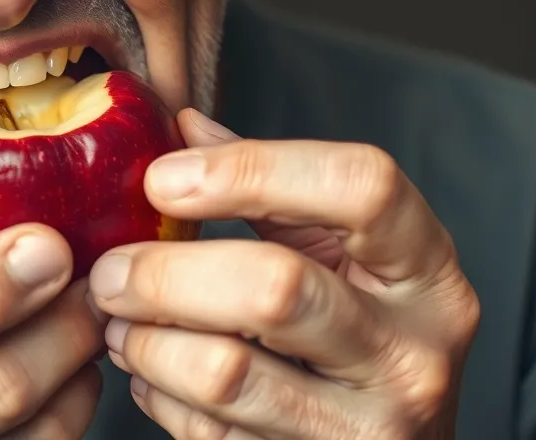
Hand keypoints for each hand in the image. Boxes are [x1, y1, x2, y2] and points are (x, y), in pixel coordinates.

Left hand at [90, 109, 480, 438]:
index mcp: (426, 268)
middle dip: (166, 274)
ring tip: (114, 320)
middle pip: (276, 287)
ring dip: (146, 343)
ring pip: (227, 371)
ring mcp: (374, 426)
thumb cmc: (355, 334)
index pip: (362, 187)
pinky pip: (214, 433)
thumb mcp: (334, 254)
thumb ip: (268, 191)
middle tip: (109, 269)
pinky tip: (149, 373)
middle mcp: (416, 349)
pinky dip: (160, 398)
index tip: (163, 178)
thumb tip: (184, 126)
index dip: (251, 171)